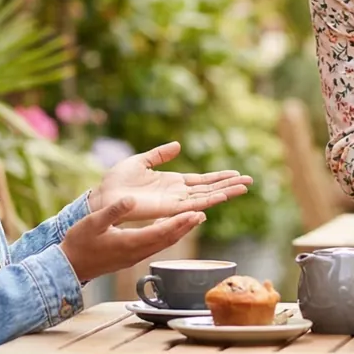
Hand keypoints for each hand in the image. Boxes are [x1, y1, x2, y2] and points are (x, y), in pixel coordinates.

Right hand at [60, 196, 204, 281]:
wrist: (70, 266)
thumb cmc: (79, 242)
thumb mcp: (93, 222)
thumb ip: (113, 211)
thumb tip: (131, 199)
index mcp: (129, 242)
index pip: (161, 232)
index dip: (179, 223)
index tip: (194, 214)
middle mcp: (136, 252)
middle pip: (167, 239)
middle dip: (186, 227)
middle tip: (202, 215)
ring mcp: (134, 257)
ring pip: (163, 244)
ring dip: (179, 232)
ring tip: (192, 220)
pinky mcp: (131, 258)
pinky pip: (155, 246)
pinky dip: (166, 236)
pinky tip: (169, 228)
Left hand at [91, 141, 251, 221]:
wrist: (104, 196)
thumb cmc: (118, 181)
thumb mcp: (142, 161)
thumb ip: (160, 155)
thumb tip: (177, 145)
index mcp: (173, 182)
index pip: (202, 180)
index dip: (219, 177)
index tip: (236, 174)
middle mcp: (178, 194)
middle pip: (210, 189)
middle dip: (229, 185)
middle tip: (249, 181)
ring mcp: (174, 202)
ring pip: (206, 197)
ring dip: (225, 192)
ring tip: (243, 187)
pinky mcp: (168, 208)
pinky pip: (192, 203)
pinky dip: (208, 199)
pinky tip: (222, 196)